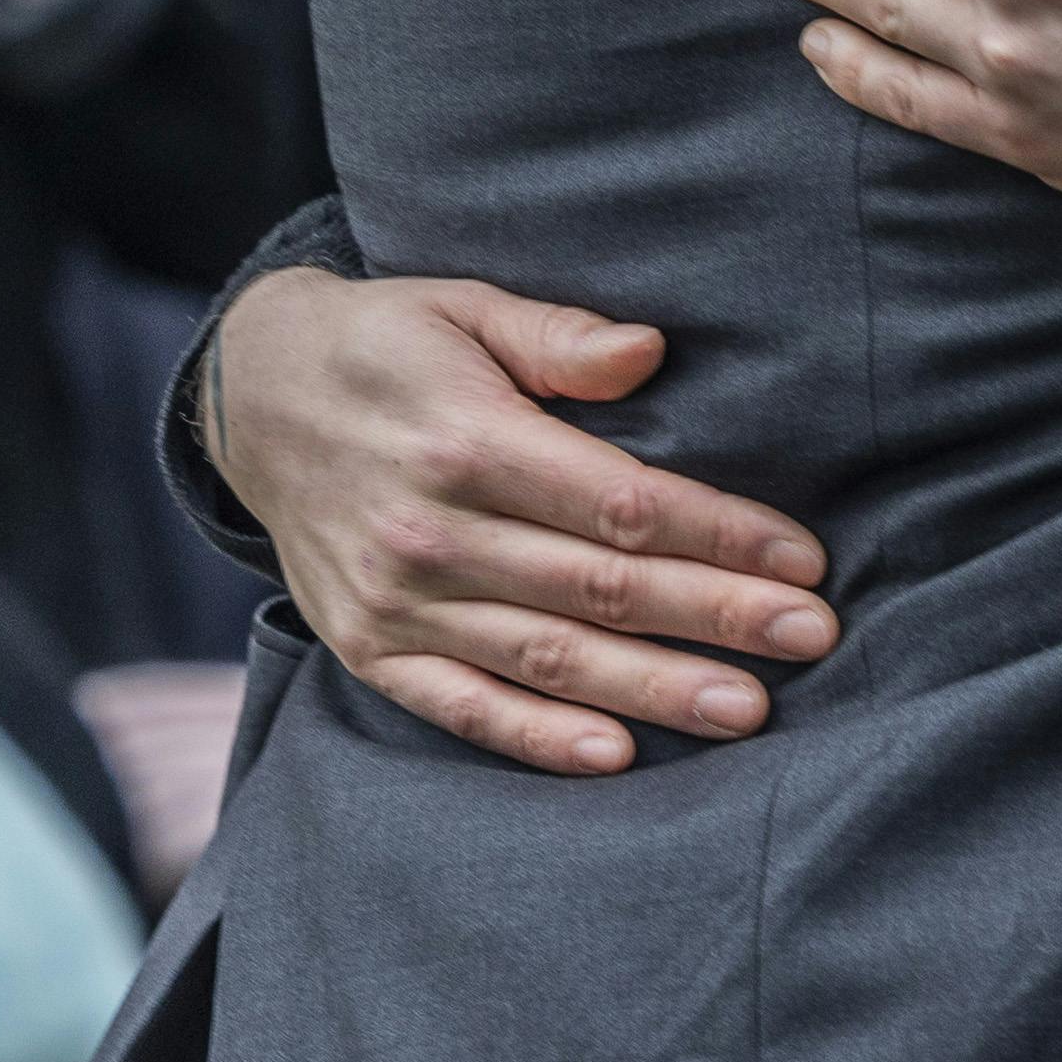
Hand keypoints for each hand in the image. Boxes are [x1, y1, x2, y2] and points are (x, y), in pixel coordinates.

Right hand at [202, 269, 838, 775]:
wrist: (250, 395)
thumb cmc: (387, 343)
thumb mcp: (465, 306)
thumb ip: (557, 335)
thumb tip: (650, 350)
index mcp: (467, 441)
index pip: (619, 502)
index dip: (718, 533)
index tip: (802, 558)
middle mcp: (430, 531)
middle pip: (599, 587)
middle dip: (717, 615)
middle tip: (812, 636)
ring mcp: (396, 601)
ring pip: (547, 658)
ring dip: (655, 689)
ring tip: (748, 709)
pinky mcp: (368, 649)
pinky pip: (462, 706)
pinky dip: (536, 738)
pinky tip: (615, 755)